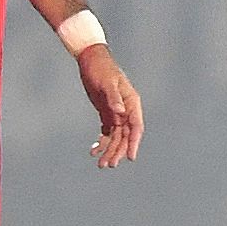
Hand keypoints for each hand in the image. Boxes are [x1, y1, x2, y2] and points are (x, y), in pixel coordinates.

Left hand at [77, 43, 142, 166]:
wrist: (90, 60)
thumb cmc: (101, 68)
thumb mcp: (107, 82)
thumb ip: (114, 97)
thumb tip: (120, 112)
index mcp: (132, 102)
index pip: (136, 127)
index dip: (134, 143)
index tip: (129, 157)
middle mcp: (126, 110)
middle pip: (125, 136)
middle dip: (118, 151)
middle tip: (109, 165)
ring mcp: (116, 112)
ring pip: (116, 137)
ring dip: (110, 150)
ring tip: (101, 164)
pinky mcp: (106, 113)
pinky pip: (107, 132)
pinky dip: (102, 142)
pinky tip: (94, 150)